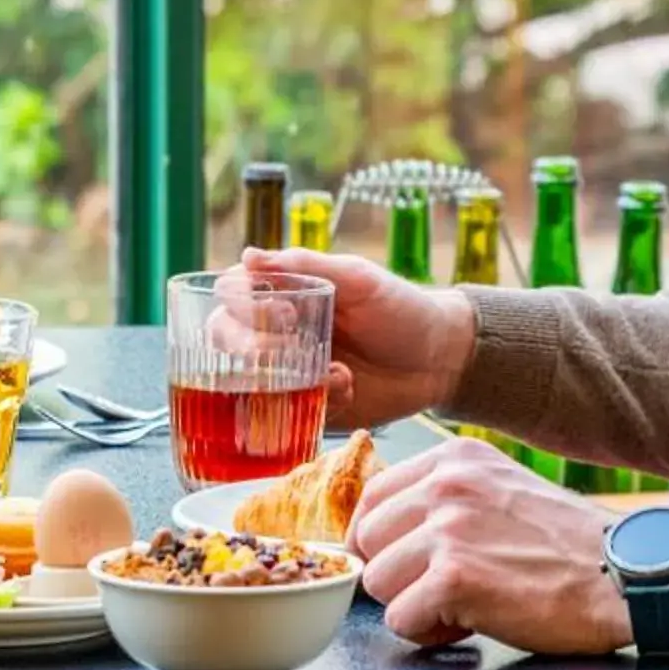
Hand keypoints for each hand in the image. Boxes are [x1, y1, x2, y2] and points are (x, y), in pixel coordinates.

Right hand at [236, 245, 476, 427]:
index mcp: (283, 296)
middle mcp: (275, 334)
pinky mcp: (305, 408)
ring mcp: (287, 374)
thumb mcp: (358, 279)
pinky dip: (310, 403)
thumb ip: (304, 266)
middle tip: (292, 351)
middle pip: (226, 340)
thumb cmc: (401, 308)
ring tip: (335, 375)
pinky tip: (347, 389)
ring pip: (248, 383)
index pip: (232, 297)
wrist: (442, 360)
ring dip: (282, 380)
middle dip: (253, 349)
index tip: (285, 313)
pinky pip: (283, 414)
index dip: (244, 307)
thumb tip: (247, 255)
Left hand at [347, 435, 631, 652]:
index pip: (372, 498)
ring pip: (376, 581)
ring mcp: (448, 529)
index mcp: (454, 459)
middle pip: (366, 540)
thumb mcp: (501, 491)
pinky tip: (471, 622)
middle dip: (397, 573)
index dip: (384, 540)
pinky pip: (399, 619)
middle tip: (445, 587)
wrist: (626, 576)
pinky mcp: (454, 577)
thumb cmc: (568, 545)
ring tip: (463, 604)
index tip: (412, 562)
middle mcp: (445, 484)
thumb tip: (382, 529)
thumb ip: (446, 498)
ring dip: (413, 604)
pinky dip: (429, 632)